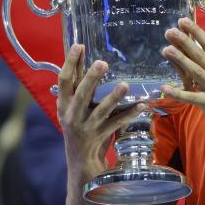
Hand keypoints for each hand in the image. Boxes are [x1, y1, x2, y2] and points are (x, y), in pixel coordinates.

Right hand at [57, 44, 142, 175]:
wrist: (80, 158)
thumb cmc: (78, 123)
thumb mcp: (72, 104)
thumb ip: (77, 81)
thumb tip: (80, 49)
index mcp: (63, 104)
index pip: (64, 81)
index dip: (70, 63)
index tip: (79, 46)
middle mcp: (72, 115)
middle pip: (81, 95)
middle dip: (91, 78)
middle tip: (103, 63)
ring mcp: (87, 127)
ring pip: (101, 111)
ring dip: (113, 97)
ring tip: (124, 84)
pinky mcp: (101, 135)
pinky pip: (117, 123)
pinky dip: (130, 114)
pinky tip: (141, 105)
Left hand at [161, 18, 204, 134]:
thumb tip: (191, 54)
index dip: (196, 32)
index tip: (184, 21)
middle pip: (201, 55)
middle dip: (185, 41)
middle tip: (170, 31)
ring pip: (196, 71)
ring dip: (180, 60)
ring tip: (166, 50)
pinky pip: (191, 97)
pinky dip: (177, 93)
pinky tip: (165, 88)